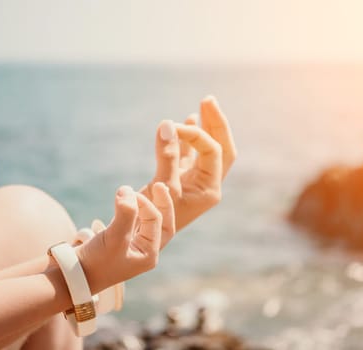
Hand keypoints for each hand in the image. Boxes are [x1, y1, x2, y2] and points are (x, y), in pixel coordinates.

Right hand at [76, 183, 173, 293]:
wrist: (71, 277)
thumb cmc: (96, 261)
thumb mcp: (114, 237)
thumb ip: (125, 213)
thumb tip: (127, 189)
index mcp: (149, 254)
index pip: (156, 221)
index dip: (144, 203)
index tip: (128, 193)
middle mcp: (143, 252)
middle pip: (160, 223)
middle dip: (161, 204)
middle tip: (159, 185)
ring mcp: (130, 247)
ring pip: (145, 223)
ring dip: (144, 207)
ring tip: (146, 191)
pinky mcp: (116, 243)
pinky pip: (130, 224)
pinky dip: (129, 212)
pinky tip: (124, 203)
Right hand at [141, 96, 236, 236]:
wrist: (140, 236)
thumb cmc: (153, 218)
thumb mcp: (162, 188)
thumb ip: (167, 157)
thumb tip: (167, 125)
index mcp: (210, 189)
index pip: (212, 152)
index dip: (195, 135)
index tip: (173, 127)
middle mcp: (206, 184)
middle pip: (222, 148)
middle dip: (216, 124)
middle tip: (209, 100)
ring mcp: (194, 181)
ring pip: (207, 150)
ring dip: (206, 127)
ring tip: (205, 104)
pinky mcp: (180, 179)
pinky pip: (191, 154)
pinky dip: (190, 138)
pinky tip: (189, 119)